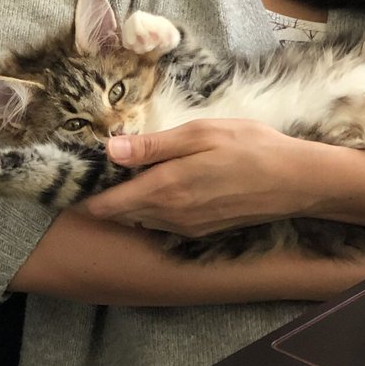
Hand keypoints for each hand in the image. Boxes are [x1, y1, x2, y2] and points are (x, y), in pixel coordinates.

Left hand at [80, 119, 318, 235]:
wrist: (295, 182)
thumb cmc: (250, 148)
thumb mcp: (200, 134)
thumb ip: (153, 146)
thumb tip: (109, 150)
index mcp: (165, 189)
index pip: (107, 204)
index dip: (84, 195)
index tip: (70, 179)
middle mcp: (170, 216)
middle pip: (121, 214)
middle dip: (104, 197)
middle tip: (95, 170)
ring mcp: (187, 227)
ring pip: (141, 219)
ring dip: (128, 203)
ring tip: (125, 175)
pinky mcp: (203, 231)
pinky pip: (164, 222)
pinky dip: (152, 208)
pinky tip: (162, 186)